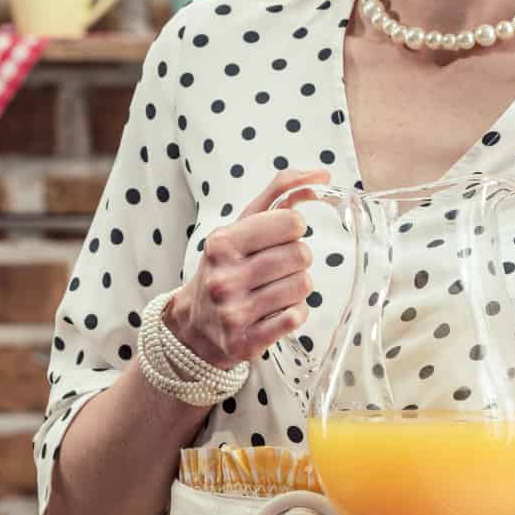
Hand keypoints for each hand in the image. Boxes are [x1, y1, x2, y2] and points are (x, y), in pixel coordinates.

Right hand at [162, 167, 328, 369]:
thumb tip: (320, 174)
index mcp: (222, 242)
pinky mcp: (246, 341)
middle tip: (276, 268)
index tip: (280, 237)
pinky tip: (274, 312)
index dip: (293, 229)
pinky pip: (296, 318)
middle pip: (301, 256)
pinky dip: (293, 314)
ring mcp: (233, 311)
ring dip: (296, 287)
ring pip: (303, 287)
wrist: (194, 326)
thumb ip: (280, 194)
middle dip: (297, 259)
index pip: (291, 221)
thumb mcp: (243, 225)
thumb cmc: (227, 267)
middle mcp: (224, 276)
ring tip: (273, 290)